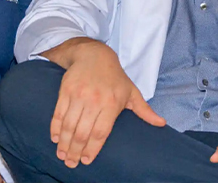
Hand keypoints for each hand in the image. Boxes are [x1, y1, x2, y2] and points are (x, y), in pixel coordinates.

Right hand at [42, 38, 164, 167]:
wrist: (94, 55)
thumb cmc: (115, 77)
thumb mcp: (132, 92)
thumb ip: (144, 110)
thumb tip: (161, 123)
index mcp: (112, 103)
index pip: (100, 132)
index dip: (92, 149)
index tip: (86, 161)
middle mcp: (95, 100)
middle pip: (82, 132)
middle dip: (75, 151)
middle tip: (71, 163)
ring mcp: (78, 95)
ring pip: (69, 125)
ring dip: (64, 143)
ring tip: (62, 155)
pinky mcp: (65, 90)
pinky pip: (58, 113)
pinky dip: (55, 128)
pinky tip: (55, 138)